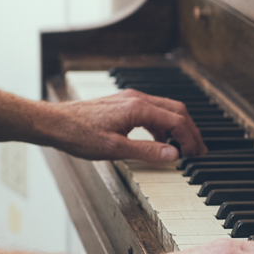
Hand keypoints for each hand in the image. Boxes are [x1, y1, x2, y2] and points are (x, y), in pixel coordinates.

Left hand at [41, 90, 207, 160]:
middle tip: (199, 150)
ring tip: (183, 147)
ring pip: (165, 110)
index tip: (195, 155)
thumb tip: (173, 154)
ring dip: (178, 128)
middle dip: (191, 130)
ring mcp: (130, 99)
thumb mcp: (115, 149)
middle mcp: (136, 98)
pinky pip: (152, 112)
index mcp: (138, 108)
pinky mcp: (123, 104)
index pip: (177, 120)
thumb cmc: (79, 134)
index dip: (190, 138)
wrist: (54, 123)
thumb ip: (147, 151)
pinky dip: (163, 126)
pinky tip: (160, 141)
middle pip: (176, 110)